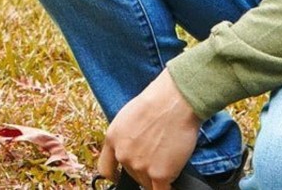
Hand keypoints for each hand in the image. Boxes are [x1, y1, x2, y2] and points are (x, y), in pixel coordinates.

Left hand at [97, 70, 200, 189]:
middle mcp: (123, 154)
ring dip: (157, 174)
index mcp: (113, 138)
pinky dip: (167, 187)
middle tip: (158, 152)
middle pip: (132, 174)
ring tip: (169, 155)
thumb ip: (126, 136)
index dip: (115, 175)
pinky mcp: (159, 174)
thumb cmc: (159, 100)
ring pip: (147, 182)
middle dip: (144, 167)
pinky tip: (172, 181)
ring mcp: (140, 166)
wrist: (175, 99)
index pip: (106, 168)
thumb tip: (134, 149)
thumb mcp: (130, 114)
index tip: (120, 176)